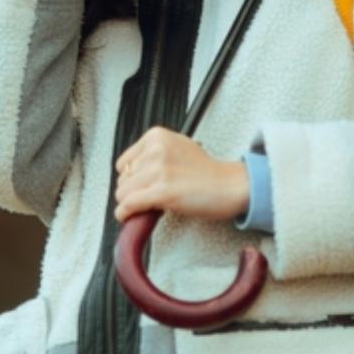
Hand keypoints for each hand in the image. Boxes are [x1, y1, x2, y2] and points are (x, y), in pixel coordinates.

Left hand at [113, 126, 248, 222]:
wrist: (230, 185)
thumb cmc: (208, 172)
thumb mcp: (177, 148)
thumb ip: (153, 155)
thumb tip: (130, 174)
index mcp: (157, 137)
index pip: (124, 162)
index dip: (130, 178)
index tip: (139, 185)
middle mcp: (156, 150)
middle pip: (123, 179)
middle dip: (132, 191)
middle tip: (148, 197)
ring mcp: (159, 170)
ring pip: (123, 193)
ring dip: (130, 204)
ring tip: (146, 206)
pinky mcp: (162, 191)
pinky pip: (129, 205)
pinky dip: (125, 213)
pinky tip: (128, 216)